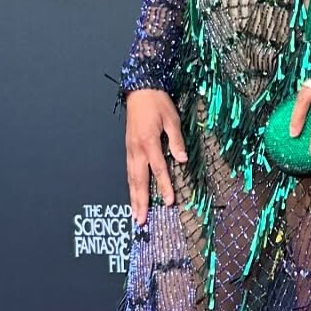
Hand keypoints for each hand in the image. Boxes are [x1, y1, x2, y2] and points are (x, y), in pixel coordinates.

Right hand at [124, 88, 186, 224]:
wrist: (139, 90)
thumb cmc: (157, 102)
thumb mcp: (172, 118)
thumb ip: (176, 140)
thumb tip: (182, 159)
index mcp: (149, 142)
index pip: (159, 169)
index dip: (165, 186)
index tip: (170, 202)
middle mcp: (137, 149)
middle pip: (138, 180)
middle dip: (140, 202)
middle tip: (141, 220)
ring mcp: (130, 150)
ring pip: (131, 178)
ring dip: (133, 198)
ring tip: (134, 214)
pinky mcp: (128, 148)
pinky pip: (129, 171)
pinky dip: (130, 186)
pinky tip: (132, 195)